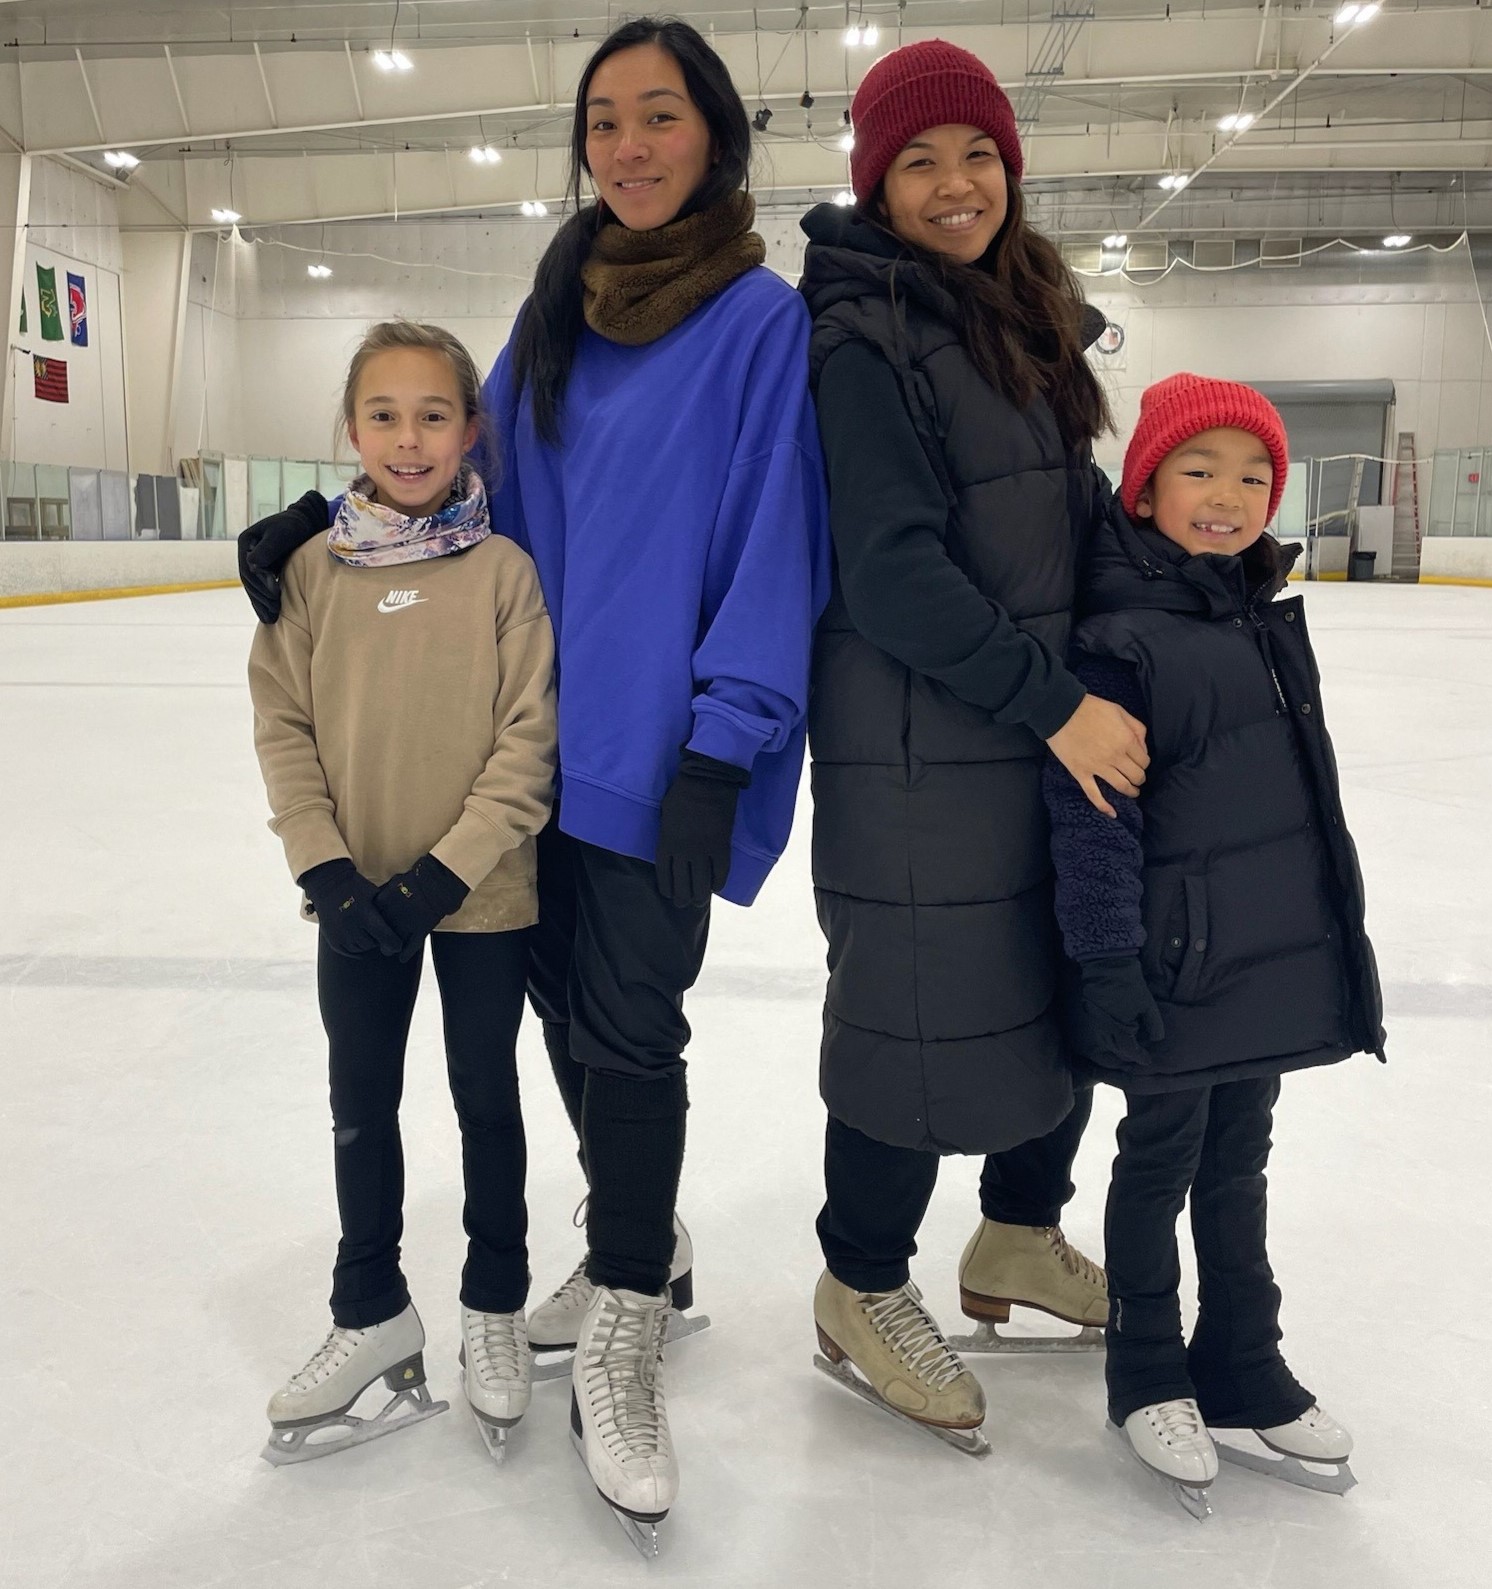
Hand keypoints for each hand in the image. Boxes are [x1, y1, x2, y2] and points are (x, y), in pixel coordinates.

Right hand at [238, 491, 328, 623]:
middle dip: (260, 598)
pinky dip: (265, 600)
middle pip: (249, 580)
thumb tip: (252, 565)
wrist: (305, 522)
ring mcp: (254, 561)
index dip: (260, 584)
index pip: (248, 568)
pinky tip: (270, 614)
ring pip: (254, 587)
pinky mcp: (264, 568)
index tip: (275, 595)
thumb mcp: (281, 533)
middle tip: (272, 614)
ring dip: (261, 603)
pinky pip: (261, 587)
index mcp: (246, 542)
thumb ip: (267, 549)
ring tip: (271, 619)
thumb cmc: (295, 525)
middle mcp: (246, 552)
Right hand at [299, 859, 400, 957]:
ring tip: (365, 930)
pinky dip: (355, 947)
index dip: (395, 943)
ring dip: (366, 942)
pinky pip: (349, 951)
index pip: (386, 938)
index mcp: (365, 915)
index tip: (398, 944)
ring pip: (361, 949)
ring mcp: (340, 934)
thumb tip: (403, 924)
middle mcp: (352, 927)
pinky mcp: (332, 939)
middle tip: (377, 929)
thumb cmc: (356, 887)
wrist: (329, 883)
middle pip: (374, 944)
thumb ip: (385, 910)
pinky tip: (357, 936)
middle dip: (378, 939)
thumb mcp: (375, 895)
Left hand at [373, 854, 469, 963]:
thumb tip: (376, 900)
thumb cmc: (418, 879)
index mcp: (384, 901)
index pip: (371, 918)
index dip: (372, 924)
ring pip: (393, 943)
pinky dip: (406, 954)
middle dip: (378, 938)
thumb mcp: (395, 881)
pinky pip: (411, 947)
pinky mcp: (421, 930)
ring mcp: (407, 924)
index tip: (373, 926)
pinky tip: (402, 958)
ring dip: (389, 948)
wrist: (438, 881)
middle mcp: (393, 914)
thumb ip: (384, 893)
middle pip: (379, 933)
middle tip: (379, 941)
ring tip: (388, 950)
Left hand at [655, 752, 749, 907]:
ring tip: (699, 901)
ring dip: (700, 896)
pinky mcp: (721, 847)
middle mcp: (683, 852)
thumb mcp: (664, 815)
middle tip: (685, 903)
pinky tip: (716, 887)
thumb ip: (666, 835)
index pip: (665, 876)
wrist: (706, 780)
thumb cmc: (681, 794)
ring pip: (701, 884)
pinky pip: (720, 872)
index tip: (670, 895)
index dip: (667, 889)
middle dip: (683, 898)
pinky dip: (718, 883)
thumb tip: (670, 847)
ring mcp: (703, 851)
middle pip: (682, 885)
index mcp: (666, 844)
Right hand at [1046, 694, 1148, 817]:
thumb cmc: (1091, 708)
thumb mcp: (1120, 711)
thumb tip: (1143, 746)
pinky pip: (1094, 794)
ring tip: (1132, 792)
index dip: (1144, 763)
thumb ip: (1136, 728)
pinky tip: (1112, 813)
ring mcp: (1098, 767)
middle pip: (1136, 776)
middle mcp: (1115, 757)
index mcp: (1126, 741)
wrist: (1061, 711)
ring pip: (1121, 786)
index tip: (1140, 763)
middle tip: (1137, 778)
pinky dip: (1104, 806)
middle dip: (1139, 778)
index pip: (1144, 761)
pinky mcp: (1081, 773)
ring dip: (1130, 792)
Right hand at [1076, 955, 1163, 1069]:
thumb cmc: (1129, 983)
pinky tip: (1115, 1034)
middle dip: (1127, 1055)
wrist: (1106, 963)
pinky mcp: (1089, 1013)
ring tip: (1127, 1048)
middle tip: (1138, 1055)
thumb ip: (1154, 1024)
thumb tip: (1156, 1039)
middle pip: (1115, 1050)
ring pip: (1104, 1043)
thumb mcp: (1147, 1004)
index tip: (1147, 1060)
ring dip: (1116, 1048)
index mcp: (1118, 1028)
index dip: (1140, 1057)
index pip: (1130, 1051)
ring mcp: (1094, 1021)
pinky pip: (1098, 1032)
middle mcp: (1103, 1029)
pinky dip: (1108, 1037)